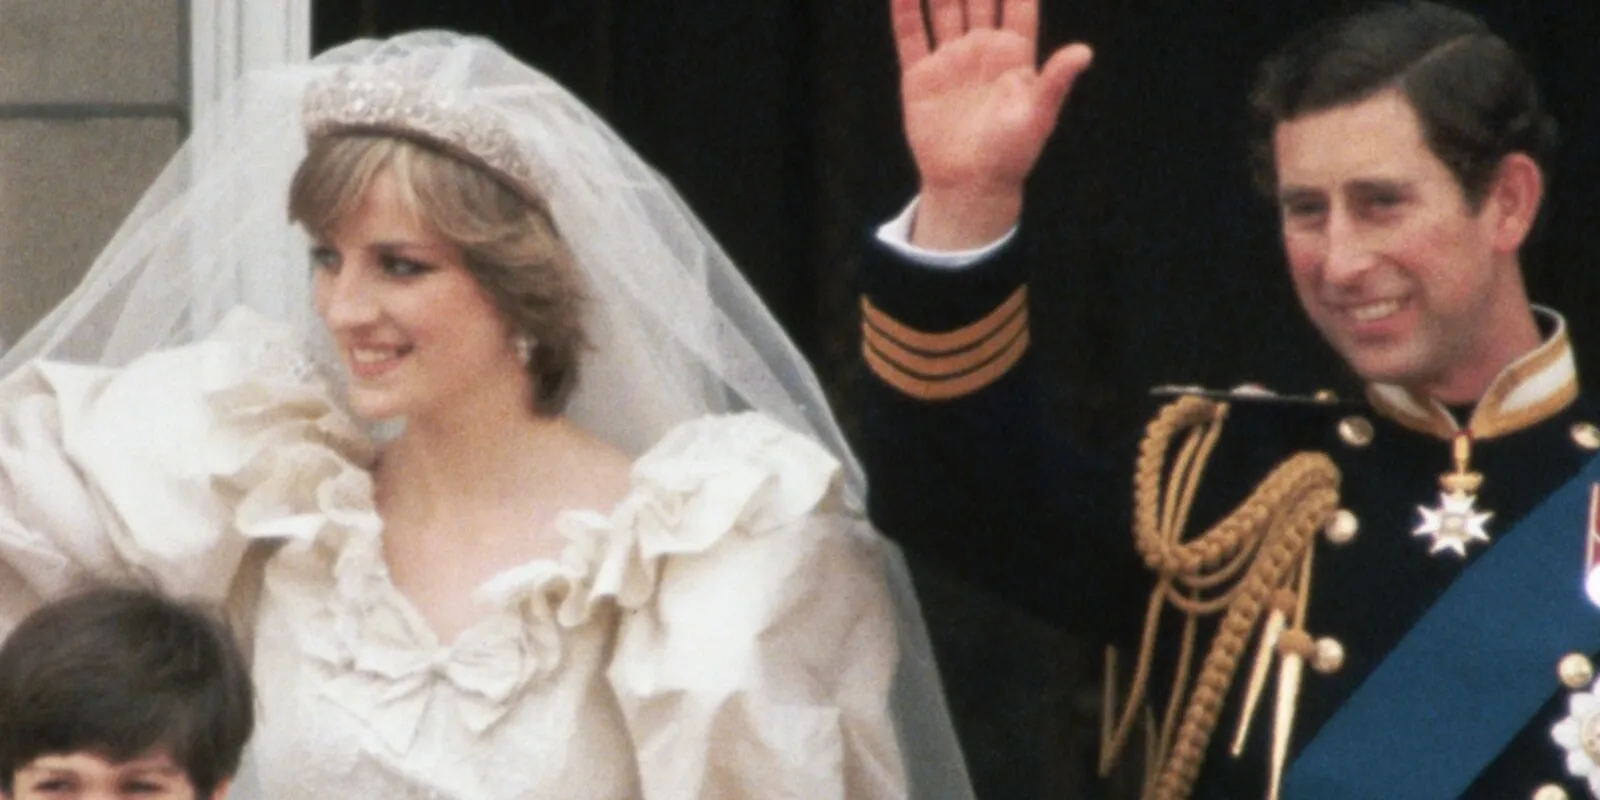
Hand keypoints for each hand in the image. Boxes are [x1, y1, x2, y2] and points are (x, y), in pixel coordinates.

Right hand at [893, 0, 1091, 248]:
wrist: (970, 186)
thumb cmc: (1011, 155)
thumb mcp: (1038, 117)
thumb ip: (1055, 81)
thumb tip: (1084, 52)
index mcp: (1014, 54)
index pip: (1017, 2)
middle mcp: (981, 50)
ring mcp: (950, 61)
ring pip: (943, 8)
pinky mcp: (920, 77)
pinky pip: (909, 36)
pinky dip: (904, 10)